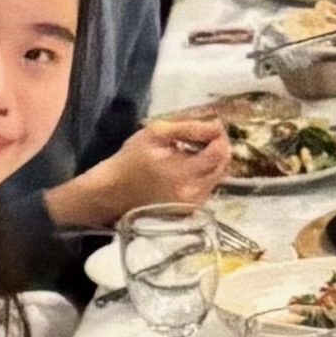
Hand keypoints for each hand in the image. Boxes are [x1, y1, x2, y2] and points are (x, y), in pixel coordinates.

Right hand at [100, 115, 233, 216]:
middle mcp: (193, 193)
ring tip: (193, 151)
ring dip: (212, 161)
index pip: (219, 152)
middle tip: (204, 137)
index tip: (211, 127)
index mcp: (183, 173)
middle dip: (218, 148)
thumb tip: (217, 126)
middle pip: (223, 165)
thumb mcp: (155, 134)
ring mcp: (192, 204)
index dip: (220, 136)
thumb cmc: (131, 160)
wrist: (113, 192)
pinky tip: (188, 167)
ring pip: (217, 176)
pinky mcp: (190, 210)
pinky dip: (204, 174)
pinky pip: (208, 187)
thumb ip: (188, 128)